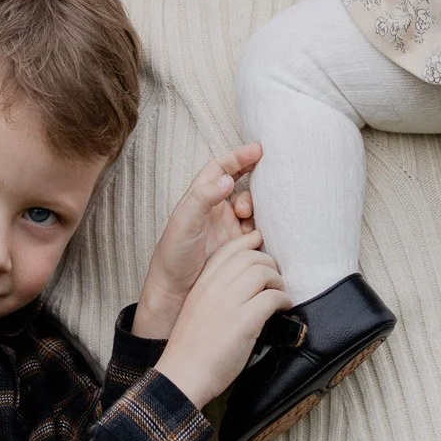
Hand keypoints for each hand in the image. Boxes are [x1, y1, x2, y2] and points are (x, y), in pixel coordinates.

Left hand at [134, 144, 261, 338]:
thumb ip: (203, 197)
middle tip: (266, 180)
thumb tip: (228, 180)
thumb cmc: (174, 253)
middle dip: (254, 179)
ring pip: (252, 207)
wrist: (177, 290)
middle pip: (240, 184)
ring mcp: (230, 227)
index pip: (221, 168)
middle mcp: (217, 209)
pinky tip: (266, 228)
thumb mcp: (184, 222)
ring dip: (258, 206)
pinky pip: (258, 229)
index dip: (238, 157)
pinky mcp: (240, 245)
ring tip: (248, 215)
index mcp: (201, 197)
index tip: (258, 150)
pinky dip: (265, 226)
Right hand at [155, 231, 290, 409]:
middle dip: (269, 263)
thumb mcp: (197, 310)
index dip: (248, 244)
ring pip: (263, 272)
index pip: (228, 250)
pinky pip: (272, 297)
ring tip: (280, 293)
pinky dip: (284, 300)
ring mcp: (229, 302)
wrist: (184, 375)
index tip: (260, 244)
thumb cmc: (191, 350)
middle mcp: (215, 287)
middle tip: (275, 278)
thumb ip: (214, 295)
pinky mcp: (245, 320)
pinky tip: (284, 308)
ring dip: (278, 281)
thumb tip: (242, 287)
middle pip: (250, 257)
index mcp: (201, 284)